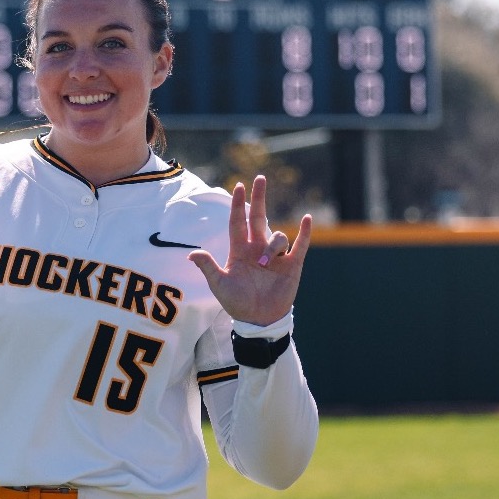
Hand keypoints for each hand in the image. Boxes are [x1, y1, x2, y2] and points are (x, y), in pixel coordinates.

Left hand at [187, 175, 311, 326]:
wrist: (258, 320)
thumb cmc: (237, 303)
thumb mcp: (219, 285)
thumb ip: (208, 267)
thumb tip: (191, 254)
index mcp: (240, 250)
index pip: (238, 222)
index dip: (237, 205)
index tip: (237, 186)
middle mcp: (258, 249)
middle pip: (258, 217)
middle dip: (259, 198)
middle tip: (259, 178)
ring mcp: (276, 256)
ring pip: (278, 236)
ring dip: (273, 244)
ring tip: (267, 263)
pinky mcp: (292, 265)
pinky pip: (300, 245)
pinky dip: (304, 233)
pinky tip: (307, 219)